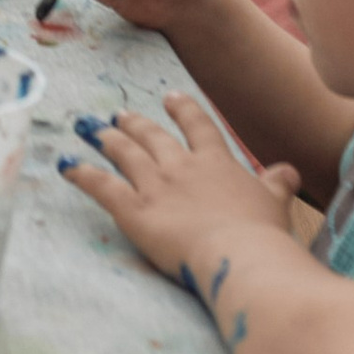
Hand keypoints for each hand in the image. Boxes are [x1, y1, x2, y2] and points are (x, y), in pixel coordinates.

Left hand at [61, 92, 298, 278]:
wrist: (240, 255)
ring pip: (124, 153)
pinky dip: (81, 173)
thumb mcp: (275, 203)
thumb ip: (276, 183)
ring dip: (105, 139)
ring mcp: (155, 185)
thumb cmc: (262, 234)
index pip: (198, 126)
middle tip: (120, 114)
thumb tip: (288, 171)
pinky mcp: (134, 210)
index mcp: (216, 162)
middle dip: (135, 123)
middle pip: (153, 136)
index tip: (171, 97)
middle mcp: (181, 166)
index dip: (182, 109)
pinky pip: (101, 186)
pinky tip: (66, 164)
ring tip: (91, 128)